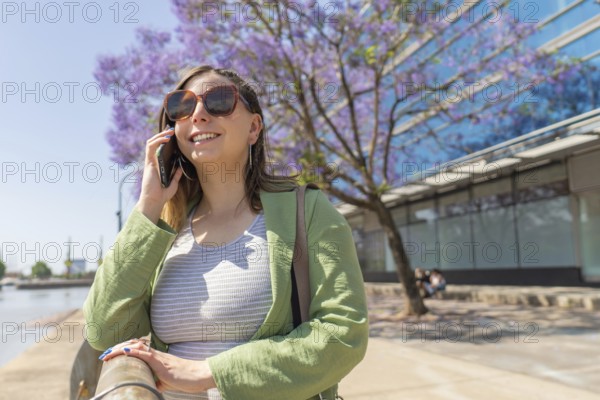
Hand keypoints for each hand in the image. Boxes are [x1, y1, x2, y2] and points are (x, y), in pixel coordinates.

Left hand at [99, 338, 216, 392]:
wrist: (199, 375)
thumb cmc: (186, 378)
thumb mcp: (167, 381)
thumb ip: (158, 381)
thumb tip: (151, 386)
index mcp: (157, 358)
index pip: (137, 349)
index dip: (122, 350)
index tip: (110, 355)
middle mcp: (156, 354)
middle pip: (133, 345)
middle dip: (116, 349)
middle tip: (103, 355)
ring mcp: (159, 358)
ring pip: (137, 347)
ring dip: (120, 349)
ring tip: (108, 353)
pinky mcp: (162, 363)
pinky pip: (147, 355)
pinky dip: (135, 351)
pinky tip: (125, 351)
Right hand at [136, 128, 183, 223]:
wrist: (155, 201)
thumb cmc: (162, 194)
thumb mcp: (173, 183)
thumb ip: (176, 175)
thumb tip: (180, 167)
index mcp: (158, 166)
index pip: (160, 150)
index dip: (165, 142)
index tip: (173, 137)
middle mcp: (153, 162)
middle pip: (155, 144)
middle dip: (162, 136)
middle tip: (171, 131)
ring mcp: (150, 162)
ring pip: (151, 143)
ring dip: (159, 136)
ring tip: (169, 132)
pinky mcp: (149, 163)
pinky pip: (150, 148)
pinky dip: (157, 141)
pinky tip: (165, 138)